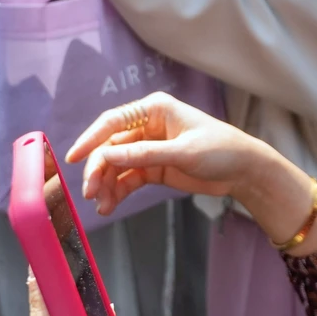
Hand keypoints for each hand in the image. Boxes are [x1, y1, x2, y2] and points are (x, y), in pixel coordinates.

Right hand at [68, 92, 272, 216]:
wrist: (244, 171)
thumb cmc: (220, 149)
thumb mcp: (183, 152)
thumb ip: (145, 154)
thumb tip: (108, 155)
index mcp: (154, 110)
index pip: (113, 121)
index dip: (91, 139)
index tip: (72, 158)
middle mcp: (147, 126)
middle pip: (110, 147)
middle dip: (98, 170)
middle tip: (90, 193)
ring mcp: (149, 148)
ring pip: (116, 166)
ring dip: (106, 185)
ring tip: (102, 206)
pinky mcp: (153, 168)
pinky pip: (127, 179)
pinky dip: (117, 192)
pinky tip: (110, 206)